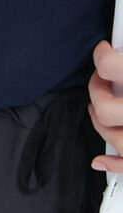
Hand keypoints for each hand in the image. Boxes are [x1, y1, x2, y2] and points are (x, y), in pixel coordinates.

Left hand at [88, 39, 122, 172]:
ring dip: (101, 124)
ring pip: (115, 138)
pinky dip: (114, 165)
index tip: (104, 52)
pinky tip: (101, 160)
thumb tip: (115, 47)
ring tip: (101, 109)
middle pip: (105, 108)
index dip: (103, 57)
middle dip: (98, 92)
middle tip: (103, 80)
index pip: (110, 66)